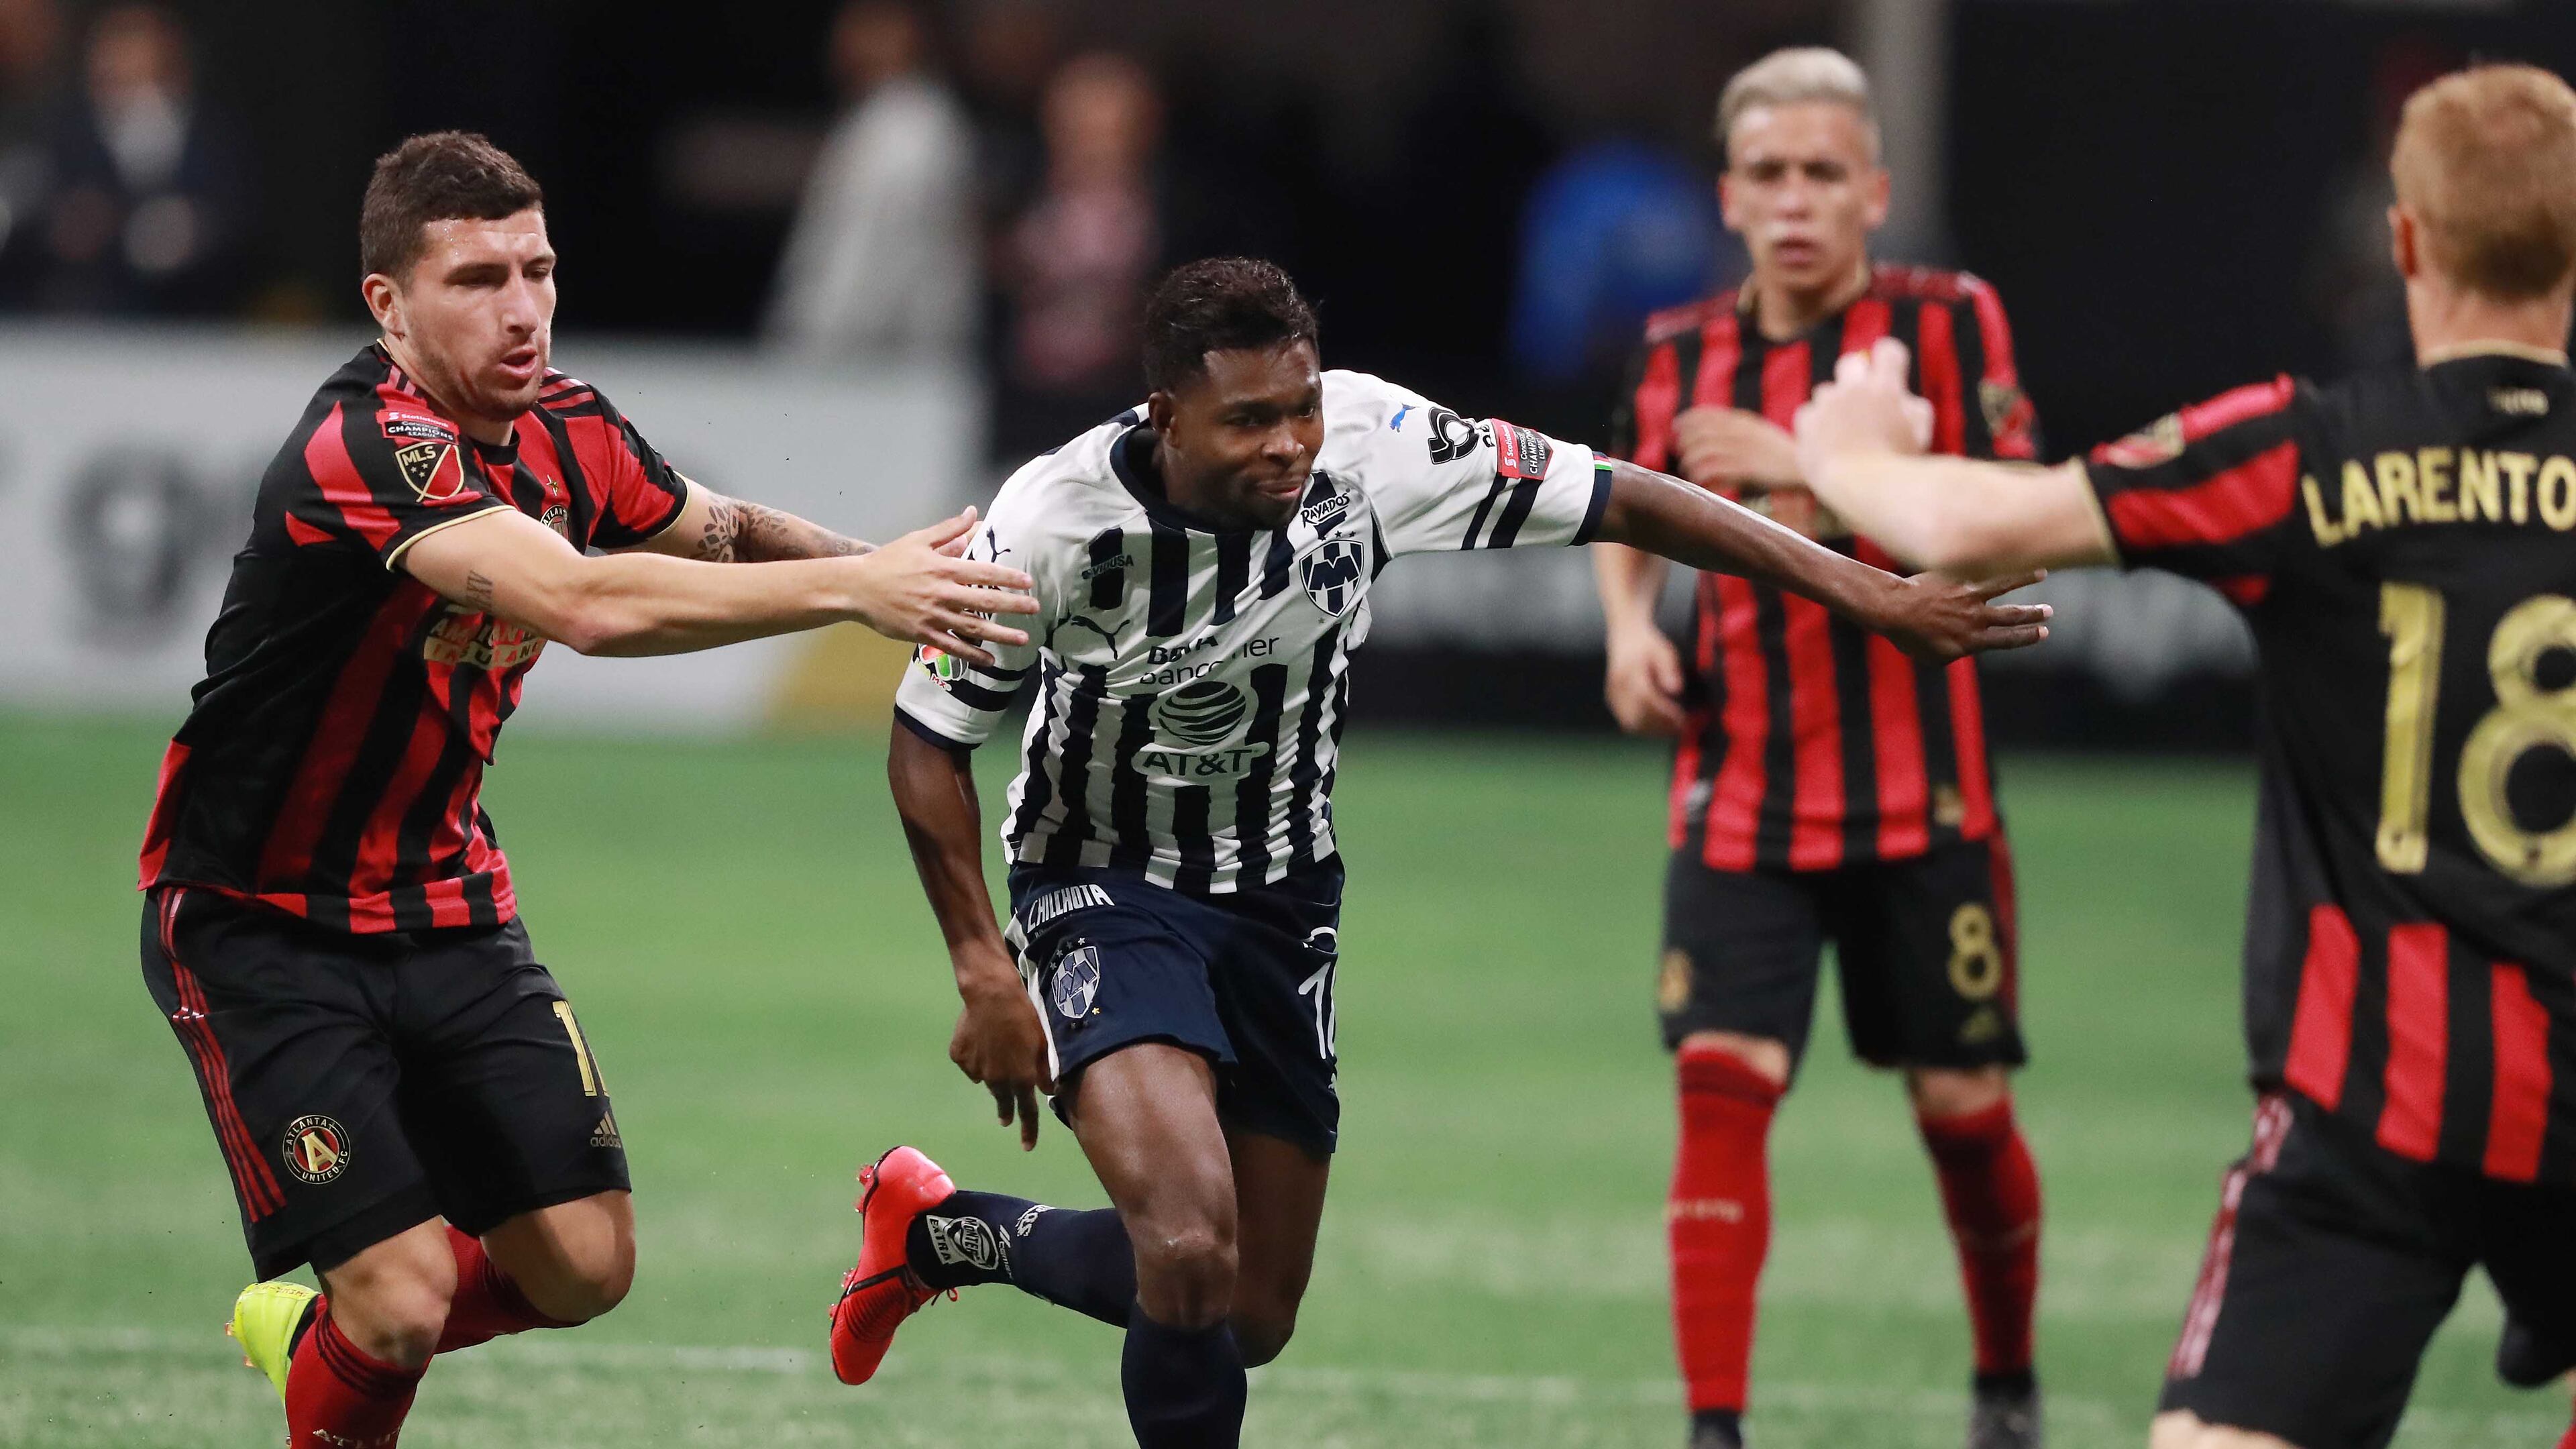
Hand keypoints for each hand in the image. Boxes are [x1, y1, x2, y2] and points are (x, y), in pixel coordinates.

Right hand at [845, 508, 1038, 666]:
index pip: (983, 572)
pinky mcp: (923, 634)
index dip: (1008, 577)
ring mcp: (933, 615)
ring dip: (1000, 634)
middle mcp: (942, 592)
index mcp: (943, 567)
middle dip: (1013, 605)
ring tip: (1023, 639)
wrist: (857, 588)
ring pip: (973, 627)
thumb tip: (973, 512)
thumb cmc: (888, 561)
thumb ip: (949, 530)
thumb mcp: (918, 539)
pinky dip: (972, 654)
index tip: (1028, 583)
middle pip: (984, 600)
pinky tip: (990, 660)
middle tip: (1035, 609)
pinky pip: (953, 645)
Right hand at [948, 950, 1052, 1149]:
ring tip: (997, 1048)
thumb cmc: (1025, 1016)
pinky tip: (980, 1037)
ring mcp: (975, 1069)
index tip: (1027, 1147)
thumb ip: (1044, 1071)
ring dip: (993, 1072)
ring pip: (986, 1078)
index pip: (1028, 1112)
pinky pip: (969, 1062)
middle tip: (1005, 1119)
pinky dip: (975, 1055)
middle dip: (1006, 1111)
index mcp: (1021, 1079)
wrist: (992, 995)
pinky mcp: (959, 1056)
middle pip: (1003, 1101)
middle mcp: (997, 1080)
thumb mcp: (1043, 1044)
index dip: (1029, 1131)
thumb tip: (1048, 1091)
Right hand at [1604, 624, 1685, 735]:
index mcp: (1628, 672)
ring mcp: (1613, 698)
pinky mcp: (1614, 704)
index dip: (1664, 712)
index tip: (1683, 719)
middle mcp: (1616, 688)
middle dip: (1661, 726)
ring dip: (1654, 730)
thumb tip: (1675, 690)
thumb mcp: (1664, 651)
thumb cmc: (1648, 646)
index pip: (1645, 698)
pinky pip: (1629, 724)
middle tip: (1683, 727)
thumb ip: (1669, 669)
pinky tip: (1662, 726)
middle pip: (1637, 716)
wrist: (1626, 638)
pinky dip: (1647, 728)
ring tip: (1674, 728)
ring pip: (1632, 724)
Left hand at [1673, 407, 1801, 490]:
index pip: (1707, 414)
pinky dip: (1702, 478)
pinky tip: (1704, 484)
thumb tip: (1711, 437)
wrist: (1808, 468)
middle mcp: (1740, 433)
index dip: (1688, 419)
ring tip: (1691, 473)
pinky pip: (1712, 470)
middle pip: (1699, 433)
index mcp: (1745, 421)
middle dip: (1685, 443)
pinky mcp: (1745, 469)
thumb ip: (1740, 431)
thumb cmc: (1785, 455)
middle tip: (1682, 453)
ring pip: (1701, 452)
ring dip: (1690, 463)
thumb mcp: (1762, 434)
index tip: (1676, 426)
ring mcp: (1742, 450)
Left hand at [1794, 339, 1934, 479]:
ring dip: (1834, 407)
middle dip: (1856, 376)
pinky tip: (1825, 445)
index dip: (1889, 359)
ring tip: (1844, 435)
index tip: (1888, 369)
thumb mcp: (1920, 433)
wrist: (1866, 491)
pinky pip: (1807, 413)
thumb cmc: (1899, 465)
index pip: (1888, 350)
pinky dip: (1815, 426)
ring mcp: (1827, 404)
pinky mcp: (1806, 422)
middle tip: (1862, 400)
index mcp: (1886, 387)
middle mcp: (1854, 388)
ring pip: (1826, 391)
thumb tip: (1900, 394)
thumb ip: (1913, 407)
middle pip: (1850, 362)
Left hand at [1874, 570, 2052, 661]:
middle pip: (2011, 615)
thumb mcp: (1932, 656)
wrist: (1894, 609)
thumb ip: (1953, 653)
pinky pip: (1980, 569)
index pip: (2007, 640)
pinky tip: (2001, 553)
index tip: (2043, 633)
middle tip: (2049, 612)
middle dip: (2033, 614)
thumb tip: (1959, 648)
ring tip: (2042, 573)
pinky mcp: (1957, 578)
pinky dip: (1993, 562)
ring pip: (2003, 586)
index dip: (2027, 637)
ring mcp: (1968, 596)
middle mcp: (1975, 619)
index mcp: (1971, 642)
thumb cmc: (1908, 636)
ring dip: (2025, 578)